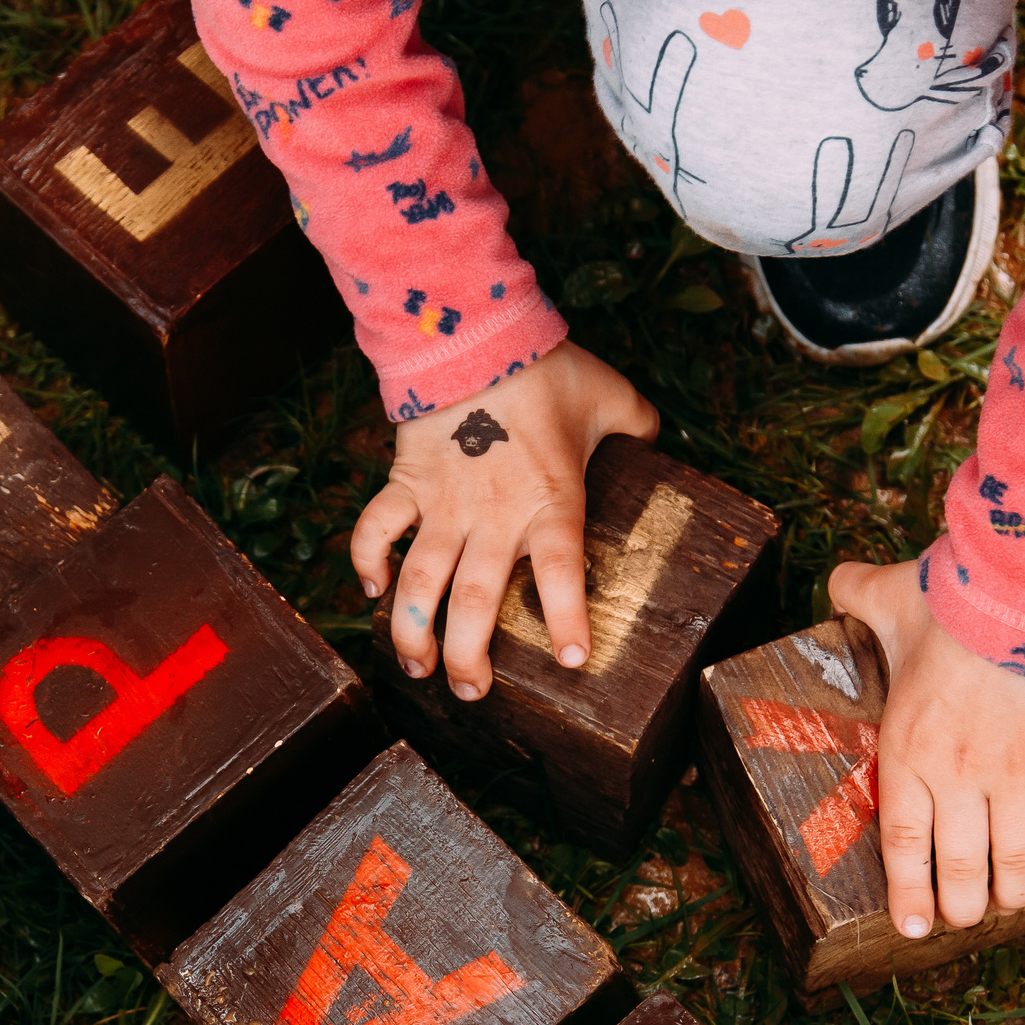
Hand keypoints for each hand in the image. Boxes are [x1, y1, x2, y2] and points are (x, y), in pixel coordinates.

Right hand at [351, 341, 657, 699]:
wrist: (473, 331)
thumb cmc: (546, 367)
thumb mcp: (611, 397)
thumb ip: (638, 426)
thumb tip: (657, 439)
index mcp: (550, 501)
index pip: (562, 574)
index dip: (565, 621)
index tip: (571, 661)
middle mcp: (493, 515)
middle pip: (473, 602)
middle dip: (467, 657)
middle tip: (471, 693)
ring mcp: (443, 503)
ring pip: (418, 583)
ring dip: (411, 631)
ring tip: (417, 668)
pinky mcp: (406, 481)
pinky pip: (375, 530)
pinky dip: (367, 562)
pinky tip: (374, 589)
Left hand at [828, 557, 1024, 935]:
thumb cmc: (951, 598)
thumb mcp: (887, 598)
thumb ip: (855, 595)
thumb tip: (833, 580)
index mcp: (907, 750)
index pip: (902, 842)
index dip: (909, 892)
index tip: (913, 927)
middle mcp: (959, 774)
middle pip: (961, 866)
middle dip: (961, 906)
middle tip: (959, 920)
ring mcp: (1017, 772)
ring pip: (1014, 857)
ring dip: (1010, 891)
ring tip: (1005, 905)